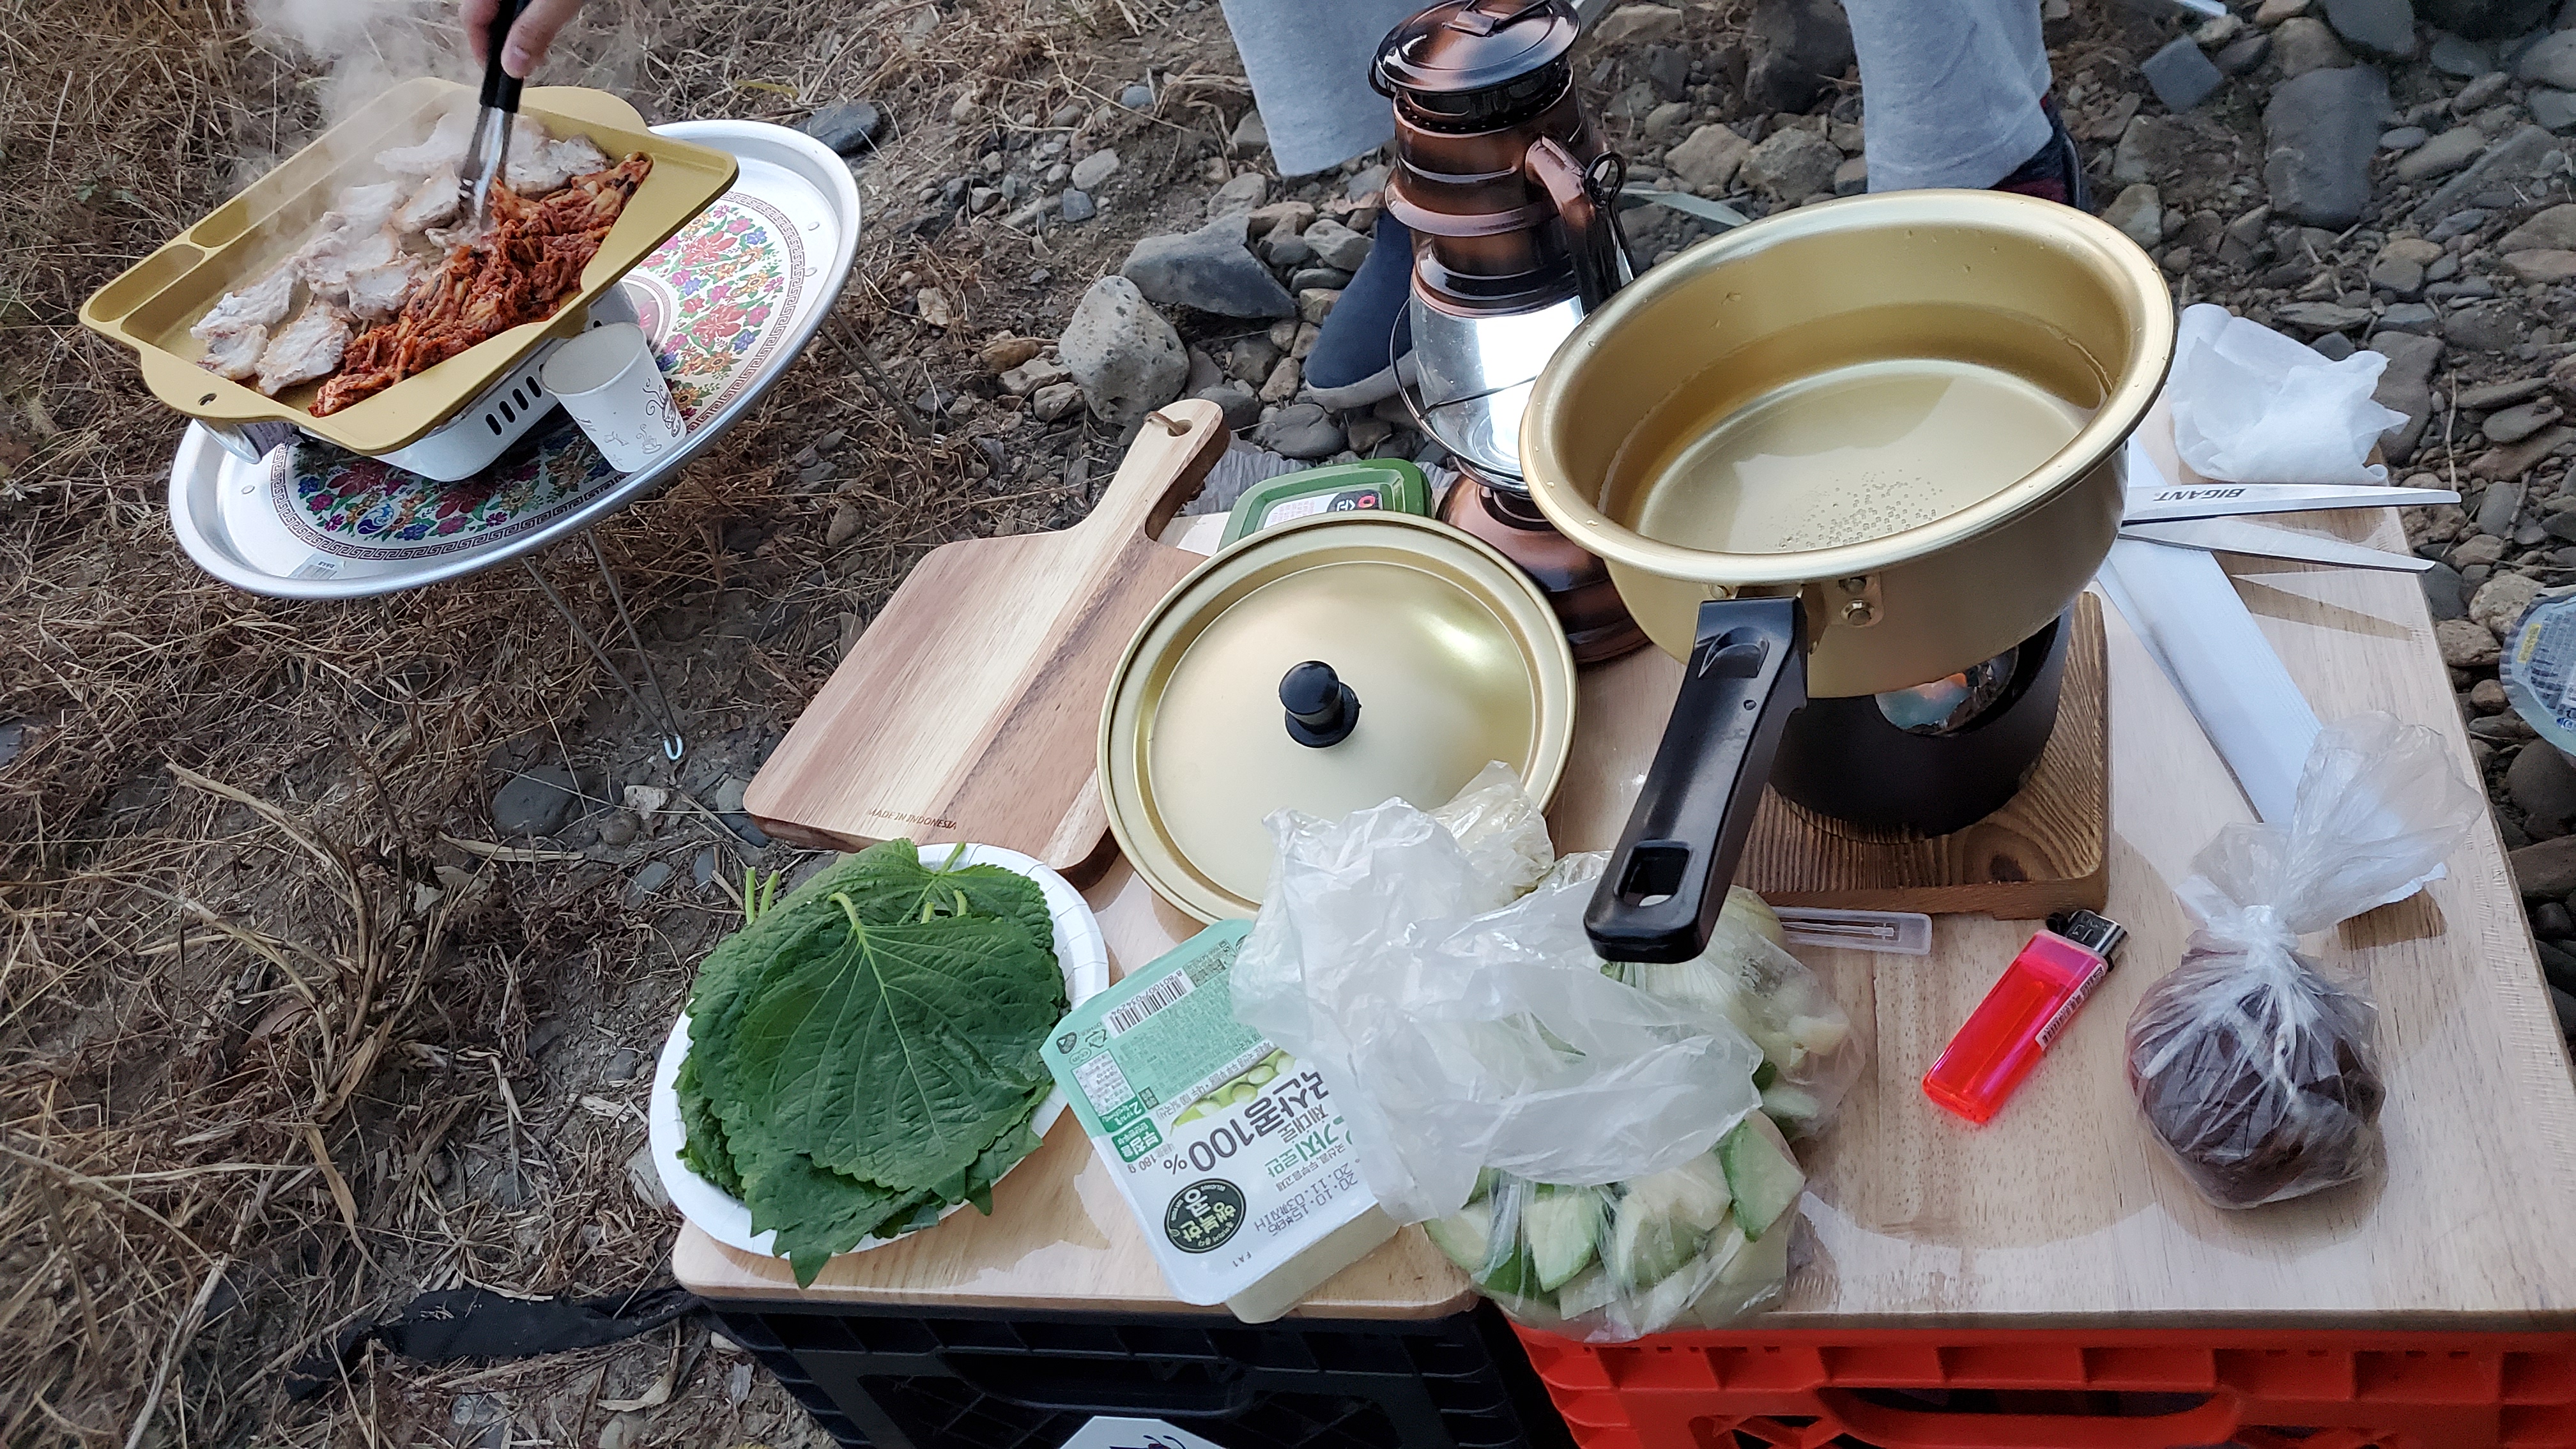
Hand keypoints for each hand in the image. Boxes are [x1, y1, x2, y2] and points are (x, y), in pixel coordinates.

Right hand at [462, 0, 587, 78]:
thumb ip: (536, 28)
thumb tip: (513, 65)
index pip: (471, 16)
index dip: (482, 50)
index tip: (498, 77)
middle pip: (485, 11)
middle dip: (501, 42)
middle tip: (522, 67)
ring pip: (505, 7)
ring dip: (517, 30)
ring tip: (536, 51)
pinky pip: (522, 1)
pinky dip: (529, 14)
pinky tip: (544, 21)